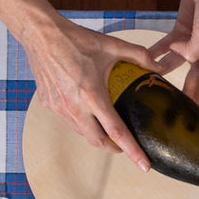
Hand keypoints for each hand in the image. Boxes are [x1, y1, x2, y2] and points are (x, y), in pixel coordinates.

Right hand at [23, 19, 157, 170]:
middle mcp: (74, 107)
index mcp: (92, 96)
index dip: (132, 151)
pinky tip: (86, 110)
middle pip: (98, 142)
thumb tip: (158, 66)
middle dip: (114, 148)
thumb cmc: (75, 39)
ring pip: (82, 133)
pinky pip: (69, 121)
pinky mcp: (49, 104)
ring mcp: (59, 108)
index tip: (144, 165)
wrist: (40, 33)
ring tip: (106, 127)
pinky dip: (81, 121)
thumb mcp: (111, 45)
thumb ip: (138, 56)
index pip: (117, 132)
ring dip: (96, 135)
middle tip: (124, 145)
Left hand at [148, 0, 198, 111]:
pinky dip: (157, 53)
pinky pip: (166, 46)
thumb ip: (192, 49)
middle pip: (191, 81)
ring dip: (163, 75)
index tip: (192, 121)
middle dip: (181, 96)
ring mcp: (191, 42)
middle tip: (168, 111)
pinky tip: (145, 60)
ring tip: (150, 87)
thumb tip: (178, 56)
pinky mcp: (181, 30)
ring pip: (175, 65)